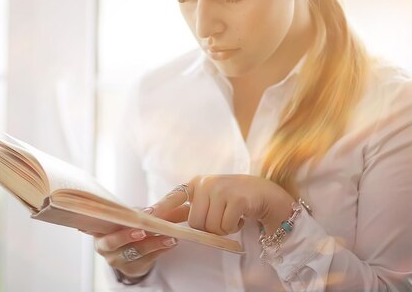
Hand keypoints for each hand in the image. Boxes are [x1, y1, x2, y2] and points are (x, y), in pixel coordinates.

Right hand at [82, 207, 180, 278]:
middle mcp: (104, 248)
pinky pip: (147, 260)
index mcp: (99, 231)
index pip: (104, 225)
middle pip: (115, 242)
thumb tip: (150, 211)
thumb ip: (134, 213)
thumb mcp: (124, 219)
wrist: (125, 251)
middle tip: (146, 230)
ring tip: (170, 237)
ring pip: (135, 252)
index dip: (117, 218)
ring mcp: (117, 261)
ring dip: (154, 243)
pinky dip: (161, 250)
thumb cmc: (124, 228)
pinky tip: (171, 243)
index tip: (135, 214)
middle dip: (130, 235)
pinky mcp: (131, 269)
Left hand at [149, 174, 295, 236]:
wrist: (265, 193)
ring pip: (211, 227)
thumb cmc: (234, 199)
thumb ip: (190, 210)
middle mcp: (206, 183)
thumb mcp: (209, 200)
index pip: (175, 197)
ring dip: (223, 229)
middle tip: (222, 219)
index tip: (146, 215)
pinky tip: (241, 216)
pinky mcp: (237, 198)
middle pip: (195, 222)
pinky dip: (234, 227)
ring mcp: (222, 189)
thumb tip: (164, 222)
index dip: (160, 208)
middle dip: (209, 228)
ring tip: (232, 216)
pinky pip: (226, 226)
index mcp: (196, 183)